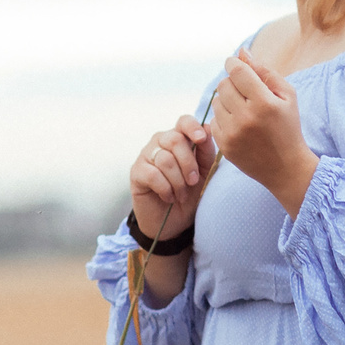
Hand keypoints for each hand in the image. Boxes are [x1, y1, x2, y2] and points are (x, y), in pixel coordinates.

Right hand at [129, 113, 217, 236]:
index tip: (201, 139)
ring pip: (165, 159)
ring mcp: (146, 156)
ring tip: (181, 194)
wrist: (172, 222)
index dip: (192, 127)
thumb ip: (206, 152)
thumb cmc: (187, 195)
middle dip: (189, 163)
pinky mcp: (136, 172)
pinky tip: (168, 197)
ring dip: (178, 181)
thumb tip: (207, 129)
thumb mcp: (203, 174)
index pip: (183, 122)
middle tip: (193, 182)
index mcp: (178, 140)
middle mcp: (160, 143)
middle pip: (175, 139)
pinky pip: (153, 174)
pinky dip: (165, 188)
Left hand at [212, 51, 320, 215]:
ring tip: (243, 109)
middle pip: (224, 84)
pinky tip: (239, 125)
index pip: (237, 71)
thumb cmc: (288, 126)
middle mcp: (246, 117)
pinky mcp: (225, 146)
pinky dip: (224, 119)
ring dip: (227, 100)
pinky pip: (214, 120)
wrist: (286, 168)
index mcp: (264, 102)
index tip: (234, 63)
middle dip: (232, 83)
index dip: (233, 63)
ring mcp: (233, 133)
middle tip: (245, 91)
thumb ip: (264, 71)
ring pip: (216, 101)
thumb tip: (241, 52)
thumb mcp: (287, 96)